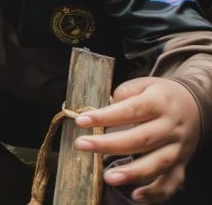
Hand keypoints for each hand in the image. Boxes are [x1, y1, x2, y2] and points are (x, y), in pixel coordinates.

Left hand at [74, 76, 200, 202]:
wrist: (197, 106)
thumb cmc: (161, 95)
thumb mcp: (145, 84)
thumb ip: (125, 93)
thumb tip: (105, 108)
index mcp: (159, 103)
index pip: (131, 110)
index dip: (105, 116)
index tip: (81, 121)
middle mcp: (170, 127)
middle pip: (141, 139)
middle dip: (109, 144)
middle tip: (82, 145)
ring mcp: (177, 148)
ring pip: (157, 163)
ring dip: (132, 173)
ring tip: (108, 177)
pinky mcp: (181, 164)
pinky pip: (171, 182)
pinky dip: (155, 192)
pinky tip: (136, 195)